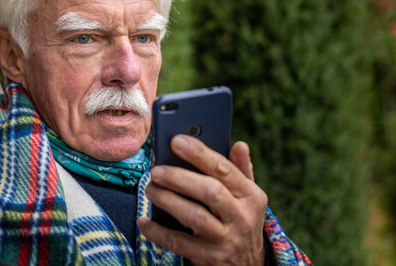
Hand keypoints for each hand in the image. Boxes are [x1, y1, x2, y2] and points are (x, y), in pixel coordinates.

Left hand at [137, 135, 267, 265]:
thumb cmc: (241, 219)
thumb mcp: (249, 197)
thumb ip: (241, 170)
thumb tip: (239, 144)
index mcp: (252, 196)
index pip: (225, 169)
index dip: (200, 154)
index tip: (176, 140)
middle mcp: (242, 217)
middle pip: (210, 191)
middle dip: (180, 177)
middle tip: (156, 170)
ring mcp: (226, 240)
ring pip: (194, 216)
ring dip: (168, 200)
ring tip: (150, 188)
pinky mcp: (209, 258)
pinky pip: (179, 243)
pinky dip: (158, 232)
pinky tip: (144, 221)